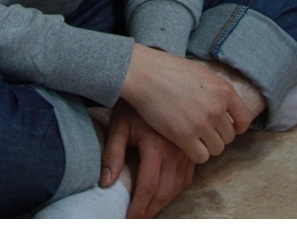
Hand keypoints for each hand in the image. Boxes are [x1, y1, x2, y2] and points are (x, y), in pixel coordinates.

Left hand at [101, 101, 195, 217]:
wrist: (153, 78)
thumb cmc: (132, 103)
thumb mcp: (119, 125)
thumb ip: (112, 154)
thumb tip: (105, 183)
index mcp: (155, 145)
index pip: (148, 186)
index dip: (139, 207)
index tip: (129, 220)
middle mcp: (175, 149)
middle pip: (166, 191)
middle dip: (151, 210)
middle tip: (139, 220)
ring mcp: (186, 148)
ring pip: (179, 185)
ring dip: (165, 202)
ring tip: (149, 211)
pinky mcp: (191, 146)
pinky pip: (189, 175)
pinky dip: (178, 189)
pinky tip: (166, 194)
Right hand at [119, 44, 253, 162]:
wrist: (144, 74)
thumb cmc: (169, 70)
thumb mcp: (202, 73)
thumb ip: (217, 91)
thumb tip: (226, 108)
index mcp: (224, 90)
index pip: (245, 119)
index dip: (237, 127)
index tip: (226, 128)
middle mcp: (216, 108)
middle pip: (229, 137)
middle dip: (217, 136)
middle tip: (202, 132)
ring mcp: (201, 123)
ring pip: (217, 149)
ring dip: (206, 147)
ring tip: (193, 138)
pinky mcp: (183, 136)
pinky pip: (201, 156)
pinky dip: (195, 154)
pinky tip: (185, 144)